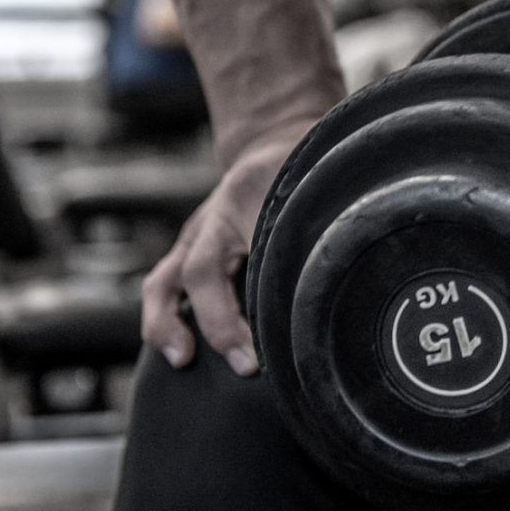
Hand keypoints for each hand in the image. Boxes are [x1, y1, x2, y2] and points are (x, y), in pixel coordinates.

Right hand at [141, 123, 312, 373]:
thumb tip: (346, 269)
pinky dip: (165, 320)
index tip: (270, 340)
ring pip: (164, 281)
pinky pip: (163, 287)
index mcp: (242, 204)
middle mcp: (211, 225)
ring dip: (166, 324)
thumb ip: (318, 227)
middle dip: (219, 323)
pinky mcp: (187, 255)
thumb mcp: (308, 192)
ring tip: (180, 360)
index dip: (252, 297)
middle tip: (247, 365)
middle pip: (199, 272)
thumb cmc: (297, 177)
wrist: (273, 146)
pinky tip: (178, 353)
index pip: (247, 252)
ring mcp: (193, 241)